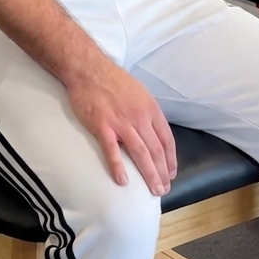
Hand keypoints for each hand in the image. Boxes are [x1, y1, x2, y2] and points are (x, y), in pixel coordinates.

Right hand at [66, 54, 176, 195]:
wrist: (87, 68)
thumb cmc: (113, 79)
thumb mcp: (139, 92)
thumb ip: (147, 112)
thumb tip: (152, 132)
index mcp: (150, 108)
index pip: (166, 139)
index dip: (171, 159)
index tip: (171, 173)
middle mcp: (139, 116)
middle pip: (156, 150)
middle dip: (162, 173)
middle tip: (164, 189)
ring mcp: (120, 121)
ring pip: (140, 153)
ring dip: (149, 174)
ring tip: (153, 190)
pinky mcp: (101, 125)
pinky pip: (112, 150)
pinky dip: (118, 166)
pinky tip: (123, 181)